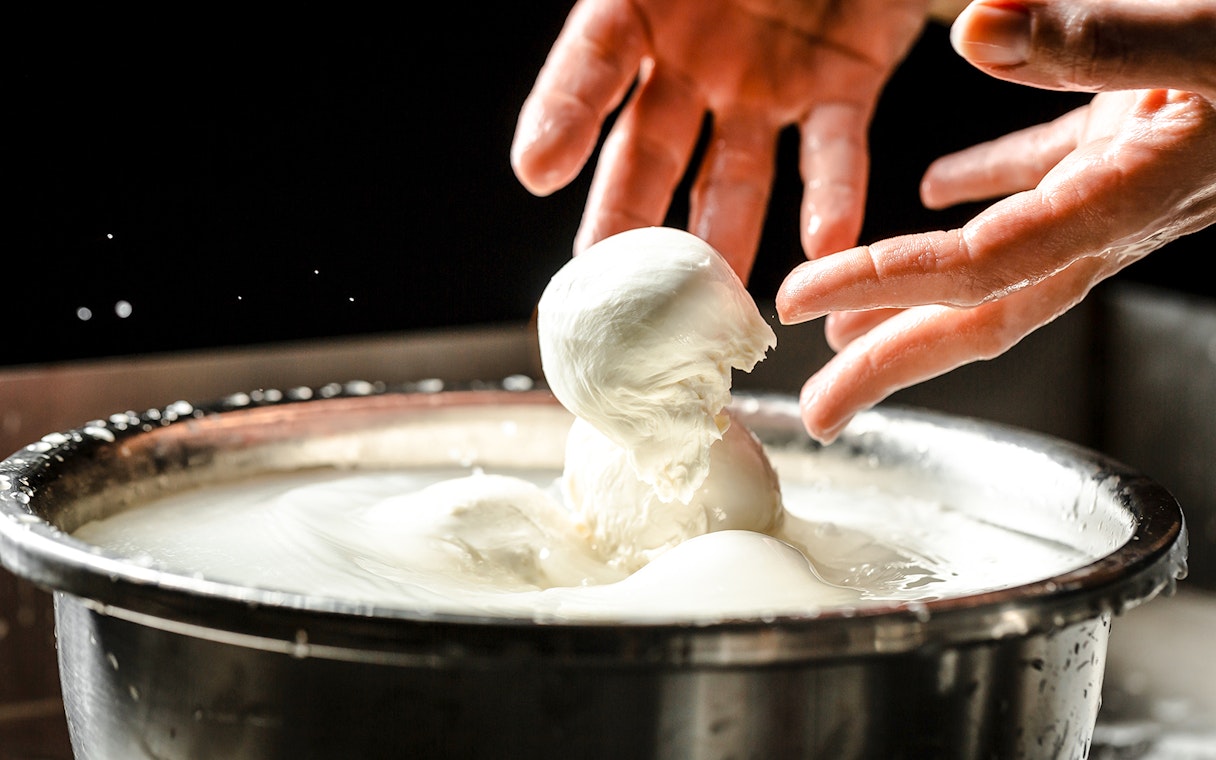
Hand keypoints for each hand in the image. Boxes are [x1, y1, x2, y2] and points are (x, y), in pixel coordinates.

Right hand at [511, 0, 930, 279]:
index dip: (562, 114)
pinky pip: (832, 149)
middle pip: (647, 151)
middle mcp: (693, 57)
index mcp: (645, 4)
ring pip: (731, 175)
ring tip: (713, 298)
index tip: (537, 172)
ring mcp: (763, 84)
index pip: (593, 61)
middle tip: (607, 289)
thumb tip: (576, 74)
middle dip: (626, 220)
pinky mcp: (839, 88)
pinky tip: (827, 243)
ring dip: (722, 239)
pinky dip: (830, 195)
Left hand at [776, 0, 1215, 442]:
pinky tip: (935, 192)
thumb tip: (974, 29)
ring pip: (1002, 267)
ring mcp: (1122, 192)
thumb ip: (1098, 38)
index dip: (886, 288)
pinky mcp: (1131, 150)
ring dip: (920, 301)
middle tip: (819, 410)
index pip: (980, 267)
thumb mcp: (1210, 33)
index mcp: (1130, 200)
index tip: (802, 304)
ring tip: (849, 331)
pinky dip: (980, 196)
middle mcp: (1118, 217)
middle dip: (893, 364)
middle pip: (985, 312)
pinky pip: (1040, 190)